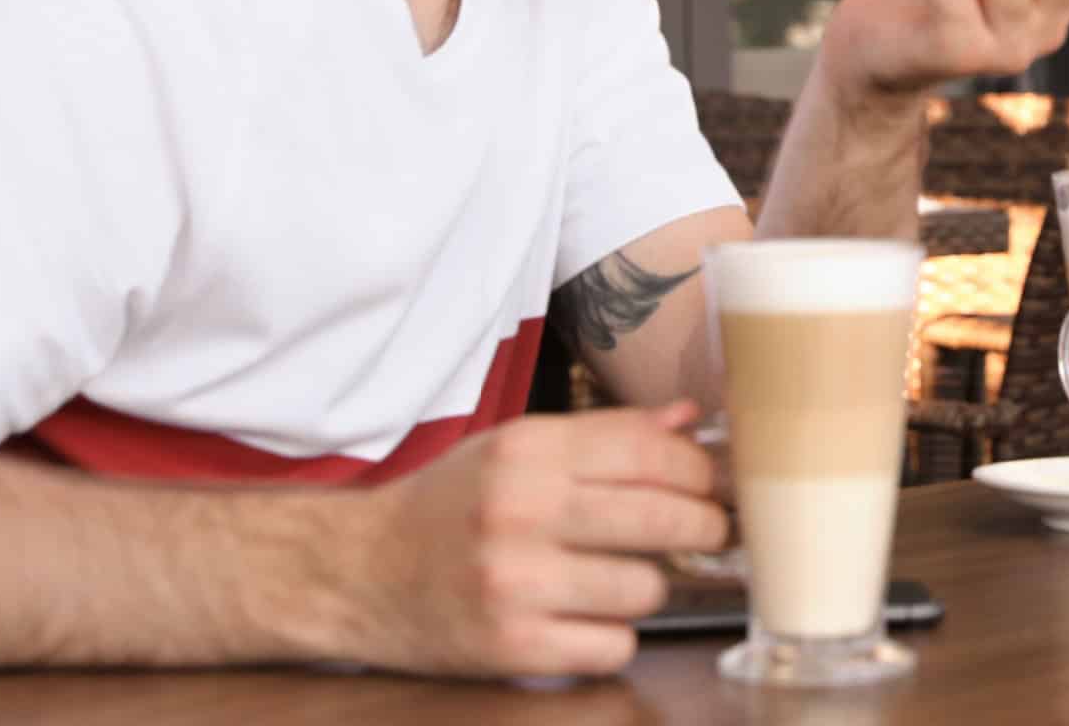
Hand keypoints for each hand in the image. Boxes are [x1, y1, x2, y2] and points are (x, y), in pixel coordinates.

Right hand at [345, 401, 727, 677]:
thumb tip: (689, 420)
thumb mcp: (514, 449)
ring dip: (646, 586)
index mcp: (526, 452)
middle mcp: (520, 512)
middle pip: (664, 517)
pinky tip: (583, 619)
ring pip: (646, 588)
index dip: (700, 469)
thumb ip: (605, 433)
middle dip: (705, 525)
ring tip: (618, 577)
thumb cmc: (446, 506)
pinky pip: (613, 646)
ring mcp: (516, 584)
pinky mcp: (512, 648)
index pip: (651, 451)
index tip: (715, 482)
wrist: (353, 573)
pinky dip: (610, 637)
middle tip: (710, 530)